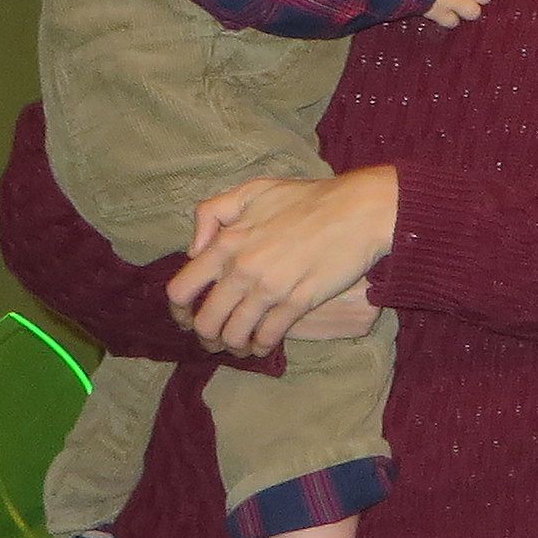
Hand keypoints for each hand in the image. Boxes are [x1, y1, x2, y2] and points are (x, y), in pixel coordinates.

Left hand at [169, 168, 399, 355]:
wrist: (358, 210)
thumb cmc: (307, 198)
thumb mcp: (252, 191)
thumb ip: (212, 213)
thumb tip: (194, 249)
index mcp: (226, 242)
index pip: (181, 289)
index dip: (179, 311)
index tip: (187, 317)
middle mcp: (242, 269)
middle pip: (205, 322)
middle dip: (206, 336)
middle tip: (214, 339)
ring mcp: (270, 288)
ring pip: (234, 335)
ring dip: (233, 346)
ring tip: (239, 345)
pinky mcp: (298, 303)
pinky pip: (268, 337)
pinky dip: (262, 346)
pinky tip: (264, 344)